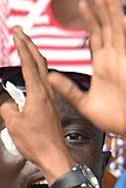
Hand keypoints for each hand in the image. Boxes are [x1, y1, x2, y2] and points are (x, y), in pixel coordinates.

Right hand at [0, 29, 75, 177]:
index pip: (30, 62)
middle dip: (29, 44)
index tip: (17, 31)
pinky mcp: (51, 105)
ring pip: (43, 70)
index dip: (23, 45)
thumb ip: (8, 108)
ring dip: (33, 55)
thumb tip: (7, 103)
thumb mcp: (14, 124)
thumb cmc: (38, 142)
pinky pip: (43, 81)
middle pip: (39, 61)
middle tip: (20, 31)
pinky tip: (34, 72)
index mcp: (39, 93)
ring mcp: (51, 98)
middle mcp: (47, 92)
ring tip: (25, 45)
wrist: (56, 156)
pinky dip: (36, 70)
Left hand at [48, 0, 125, 142]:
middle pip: (108, 27)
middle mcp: (115, 60)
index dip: (89, 19)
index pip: (95, 36)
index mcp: (103, 65)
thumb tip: (49, 76)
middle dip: (102, 7)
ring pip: (120, 32)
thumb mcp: (83, 103)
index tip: (82, 2)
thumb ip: (68, 89)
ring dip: (115, 13)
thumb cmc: (114, 118)